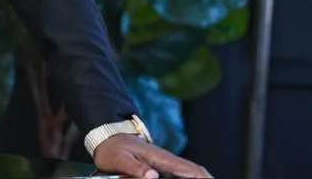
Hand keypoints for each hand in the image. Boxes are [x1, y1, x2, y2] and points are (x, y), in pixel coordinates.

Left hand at [93, 135, 210, 177]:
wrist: (107, 137)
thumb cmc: (113, 148)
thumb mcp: (121, 159)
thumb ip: (136, 167)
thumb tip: (153, 176)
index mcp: (161, 158)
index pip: (190, 169)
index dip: (204, 177)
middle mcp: (166, 161)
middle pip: (193, 172)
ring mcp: (164, 164)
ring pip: (187, 174)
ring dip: (196, 178)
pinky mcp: (159, 168)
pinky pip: (177, 175)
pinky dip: (186, 178)